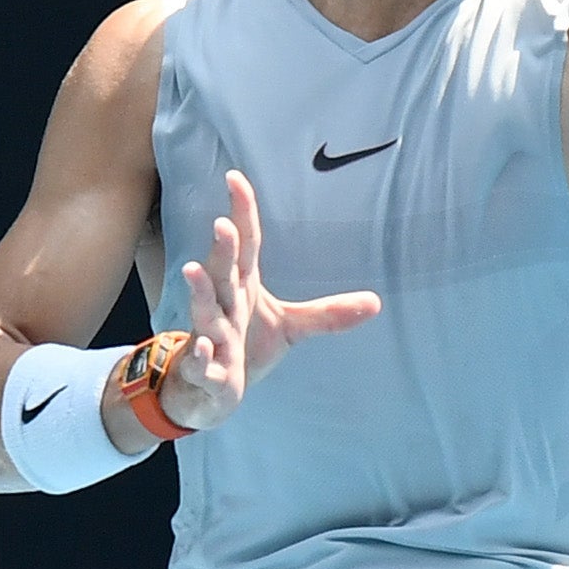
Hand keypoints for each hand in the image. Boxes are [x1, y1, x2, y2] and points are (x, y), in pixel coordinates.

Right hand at [158, 170, 382, 431]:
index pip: (245, 245)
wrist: (208, 390)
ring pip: (204, 311)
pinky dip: (200, 356)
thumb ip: (328, 313)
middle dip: (222, 249)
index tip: (236, 178)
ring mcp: (212, 337)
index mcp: (241, 287)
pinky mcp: (208, 371)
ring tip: (192, 268)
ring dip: (198, 291)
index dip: (241, 212)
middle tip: (223, 222)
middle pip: (222, 272)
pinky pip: (201, 362)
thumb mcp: (292, 326)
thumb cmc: (245, 344)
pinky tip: (202, 348)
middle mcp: (224, 306)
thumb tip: (376, 302)